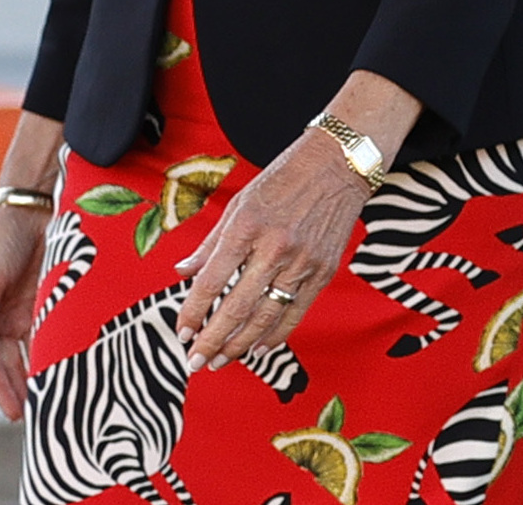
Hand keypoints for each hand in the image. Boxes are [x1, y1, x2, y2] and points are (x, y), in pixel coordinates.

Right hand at [0, 204, 50, 419]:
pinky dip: (55, 347)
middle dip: (21, 388)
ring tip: (56, 398)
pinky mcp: (45, 296)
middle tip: (39, 417)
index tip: (15, 414)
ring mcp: (22, 307)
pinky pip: (50, 329)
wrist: (30, 206)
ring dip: (39, 372)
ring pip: (31, 349)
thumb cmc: (1, 239)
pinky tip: (68, 364)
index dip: (1, 387)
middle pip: (10, 362)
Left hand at [172, 134, 366, 370]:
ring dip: (239, 344)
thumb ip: (211, 242)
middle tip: (195, 361)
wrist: (340, 162)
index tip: (182, 333)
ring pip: (266, 316)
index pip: (211, 281)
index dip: (193, 312)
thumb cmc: (285, 178)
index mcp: (247, 226)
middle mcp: (274, 246)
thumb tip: (183, 272)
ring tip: (220, 361)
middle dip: (211, 340)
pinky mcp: (324, 269)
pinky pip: (296, 311)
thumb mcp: (240, 202)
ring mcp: (303, 260)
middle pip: (236, 306)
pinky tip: (258, 348)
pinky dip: (276, 334)